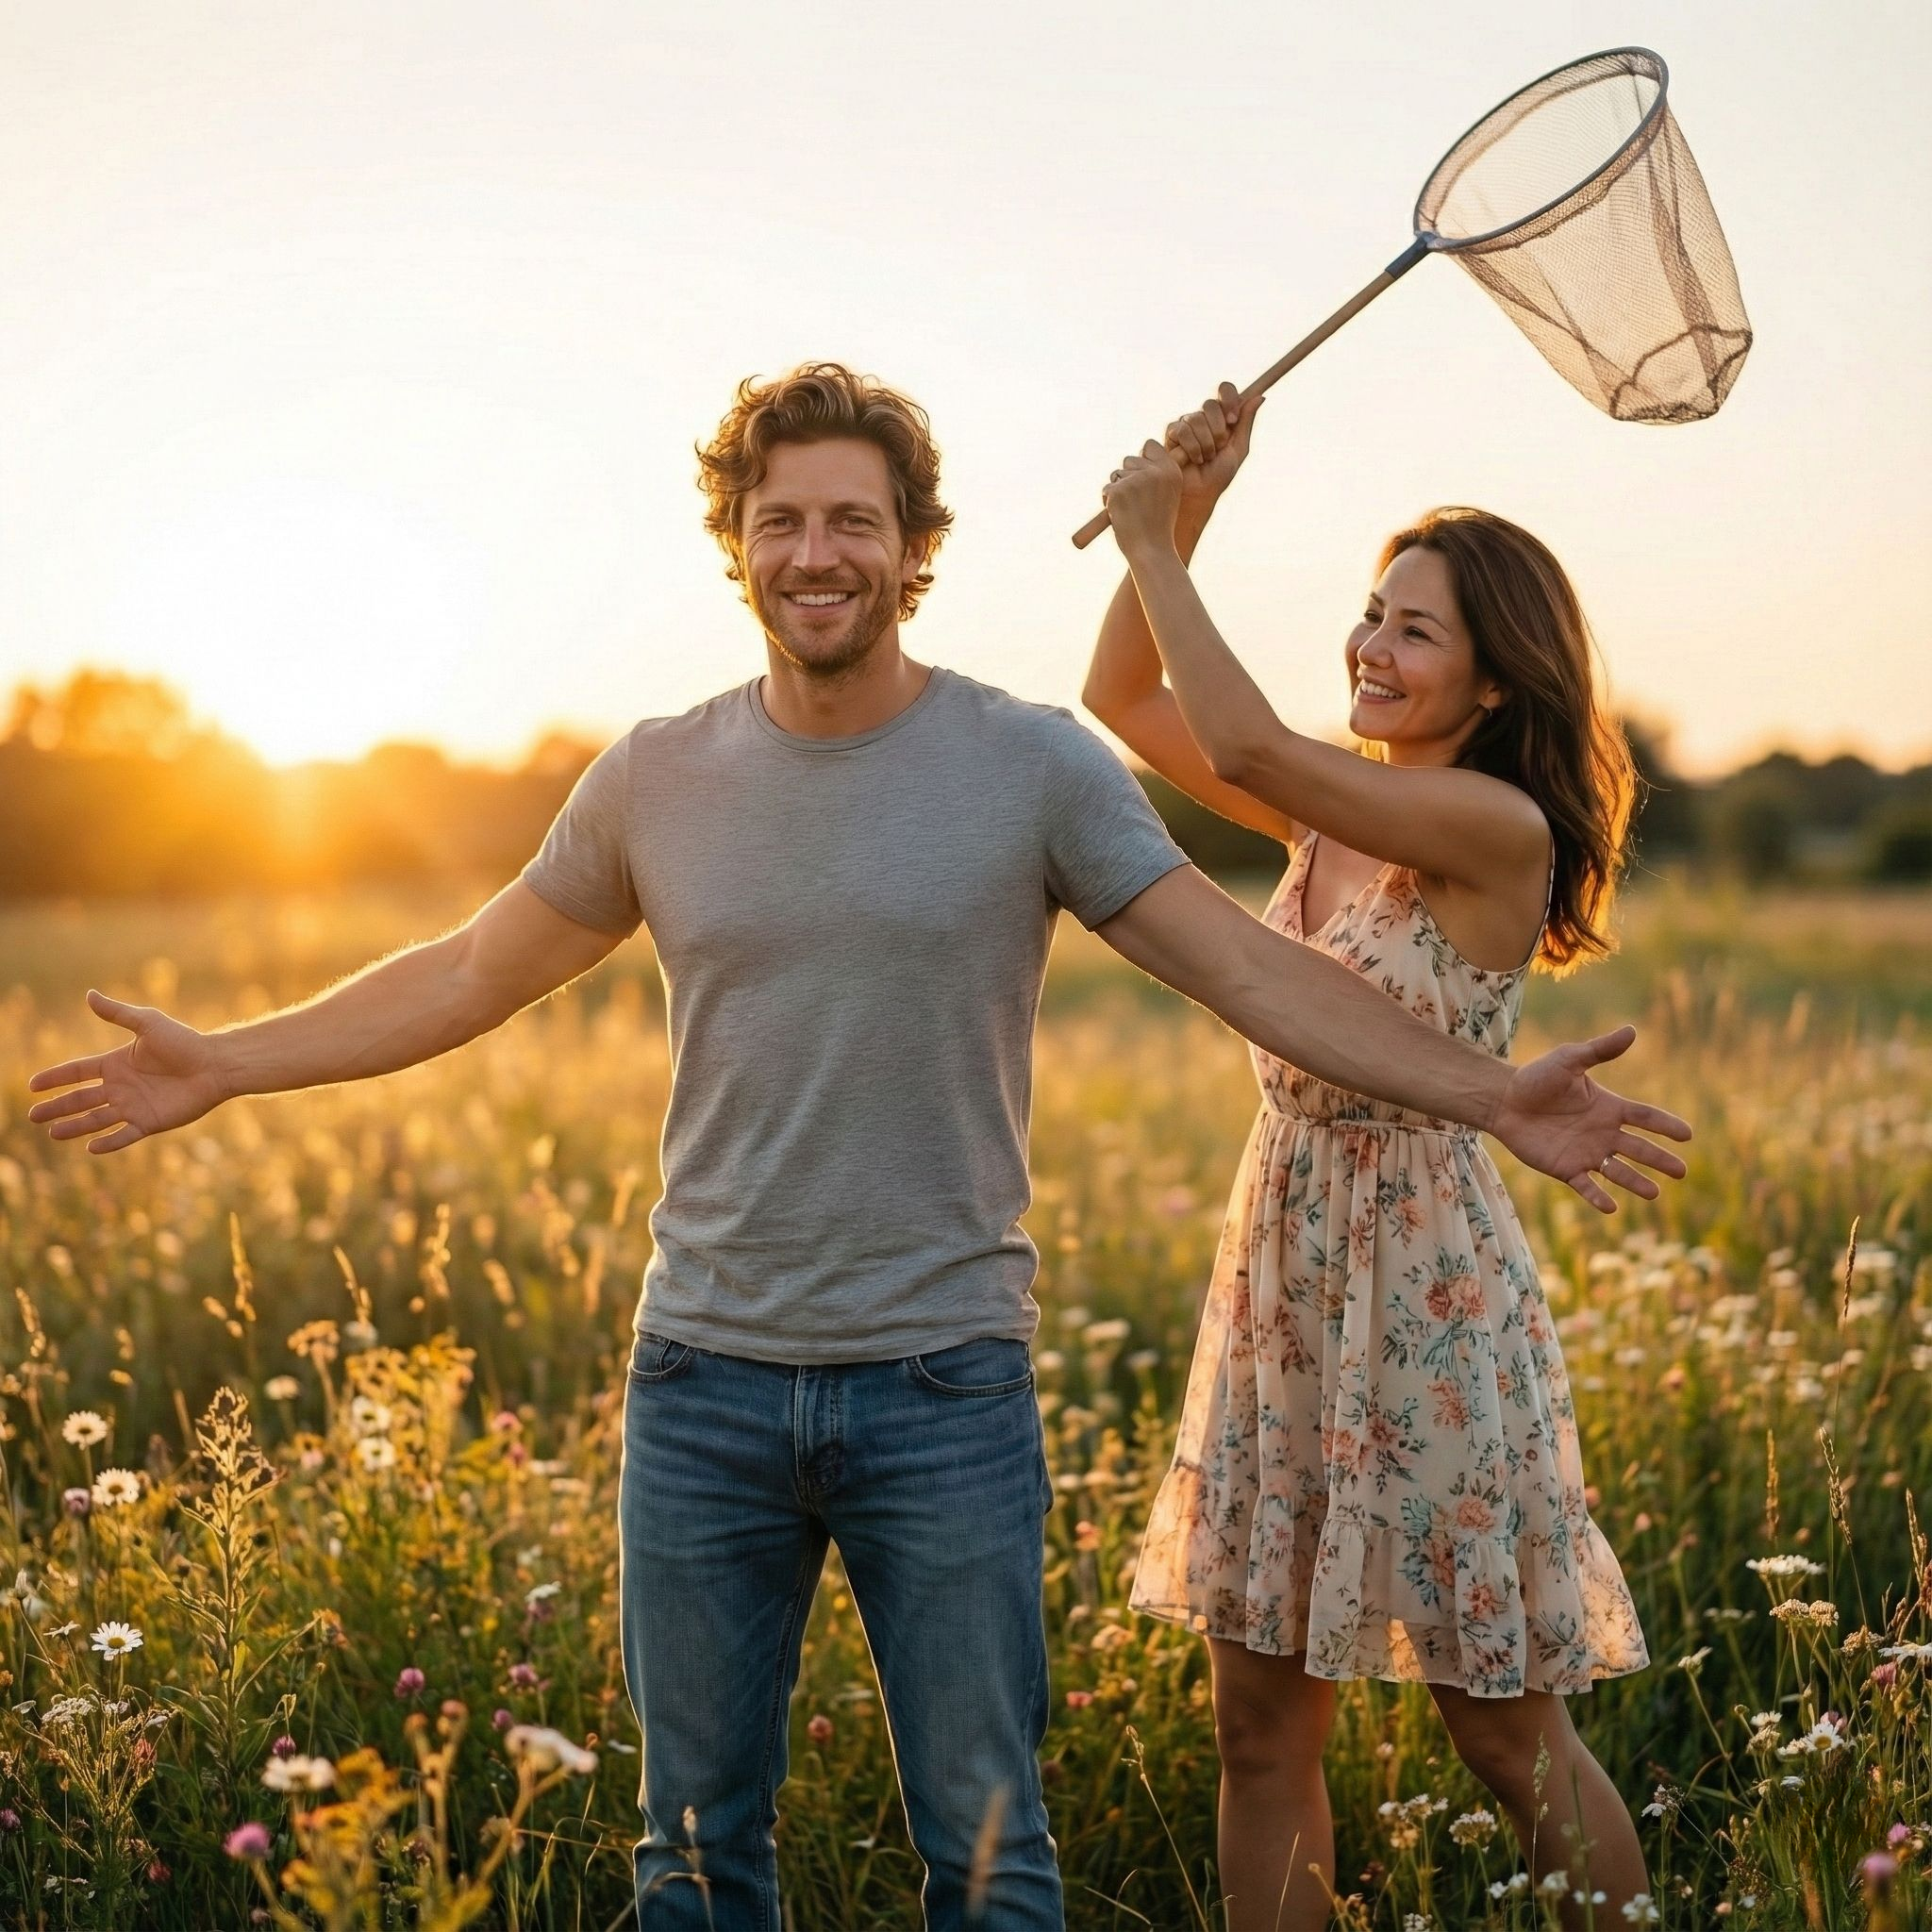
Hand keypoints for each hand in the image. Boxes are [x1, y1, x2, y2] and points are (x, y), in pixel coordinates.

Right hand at [26, 990, 232, 1154]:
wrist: (216, 1066)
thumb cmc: (185, 1042)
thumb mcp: (149, 1024)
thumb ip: (118, 1013)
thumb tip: (89, 994)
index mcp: (117, 1063)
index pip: (78, 1071)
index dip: (55, 1078)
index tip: (32, 1085)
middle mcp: (121, 1086)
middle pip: (81, 1099)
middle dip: (56, 1107)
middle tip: (33, 1116)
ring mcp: (134, 1106)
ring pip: (96, 1119)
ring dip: (74, 1126)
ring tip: (52, 1133)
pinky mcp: (150, 1122)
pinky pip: (124, 1135)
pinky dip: (108, 1142)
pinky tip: (90, 1147)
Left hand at [1102, 440, 1187, 557]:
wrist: (1151, 551)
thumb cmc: (1157, 527)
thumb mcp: (1167, 495)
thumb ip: (1156, 474)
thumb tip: (1135, 458)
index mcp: (1171, 470)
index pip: (1150, 445)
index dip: (1142, 461)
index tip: (1145, 481)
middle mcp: (1155, 471)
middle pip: (1129, 460)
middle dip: (1128, 478)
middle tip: (1138, 504)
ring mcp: (1136, 479)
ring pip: (1116, 474)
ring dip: (1118, 491)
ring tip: (1131, 512)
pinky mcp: (1119, 490)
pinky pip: (1106, 489)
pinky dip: (1109, 503)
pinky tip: (1122, 516)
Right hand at [1165, 381, 1262, 515]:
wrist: (1200, 494)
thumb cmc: (1219, 475)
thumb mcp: (1238, 448)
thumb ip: (1246, 422)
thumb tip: (1260, 397)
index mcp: (1221, 417)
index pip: (1225, 390)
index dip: (1229, 399)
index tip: (1233, 420)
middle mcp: (1203, 417)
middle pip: (1210, 404)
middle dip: (1218, 429)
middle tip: (1219, 447)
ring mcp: (1186, 424)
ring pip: (1196, 418)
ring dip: (1205, 443)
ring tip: (1206, 459)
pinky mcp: (1172, 434)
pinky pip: (1182, 430)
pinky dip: (1192, 448)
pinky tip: (1194, 460)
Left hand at [1488, 1025, 1690, 1211]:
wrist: (1503, 1101)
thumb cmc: (1537, 1077)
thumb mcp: (1569, 1060)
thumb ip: (1600, 1050)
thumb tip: (1632, 1030)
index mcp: (1609, 1107)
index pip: (1645, 1117)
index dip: (1666, 1125)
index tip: (1688, 1135)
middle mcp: (1603, 1133)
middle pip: (1638, 1148)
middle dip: (1660, 1160)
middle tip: (1682, 1172)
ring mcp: (1586, 1153)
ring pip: (1617, 1171)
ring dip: (1636, 1182)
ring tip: (1654, 1193)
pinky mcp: (1565, 1168)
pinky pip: (1586, 1185)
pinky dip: (1598, 1197)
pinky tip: (1612, 1208)